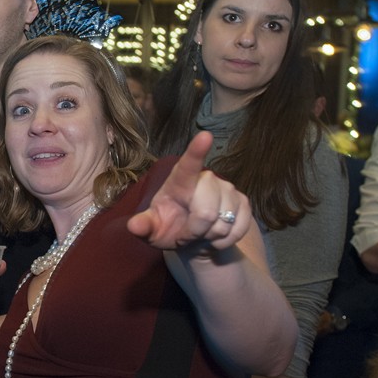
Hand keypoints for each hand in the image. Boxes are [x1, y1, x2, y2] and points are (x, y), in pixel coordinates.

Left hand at [127, 131, 250, 252]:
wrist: (193, 239)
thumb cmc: (168, 228)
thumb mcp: (151, 230)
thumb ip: (143, 227)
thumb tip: (133, 226)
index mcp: (180, 181)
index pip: (187, 165)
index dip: (196, 151)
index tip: (205, 136)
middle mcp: (207, 180)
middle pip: (206, 212)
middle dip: (196, 231)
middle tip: (187, 234)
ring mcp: (228, 190)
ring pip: (223, 223)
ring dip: (210, 237)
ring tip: (201, 233)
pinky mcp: (244, 203)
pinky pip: (237, 229)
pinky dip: (224, 242)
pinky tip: (215, 237)